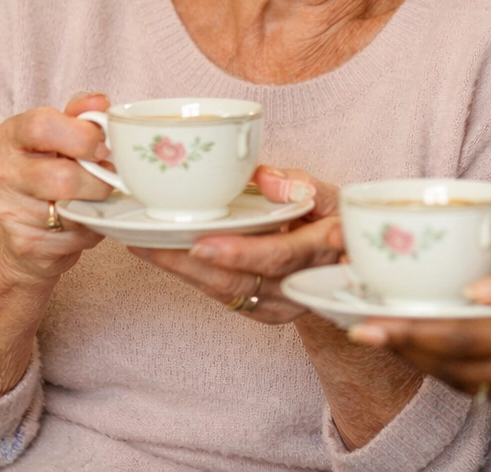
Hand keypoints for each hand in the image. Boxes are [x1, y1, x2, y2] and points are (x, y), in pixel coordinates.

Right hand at [0, 94, 112, 285]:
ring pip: (71, 211)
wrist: (28, 222)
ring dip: (97, 206)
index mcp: (12, 135)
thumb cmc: (51, 167)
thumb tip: (99, 101)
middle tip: (109, 178)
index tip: (103, 147)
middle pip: (61, 177)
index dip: (83, 136)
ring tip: (97, 198)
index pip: (42, 126)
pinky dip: (92, 228)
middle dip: (98, 180)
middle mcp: (1, 172)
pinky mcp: (24, 243)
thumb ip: (81, 114)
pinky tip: (86, 219)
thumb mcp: (63, 134)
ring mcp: (8, 211)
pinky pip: (74, 236)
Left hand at [129, 165, 343, 323]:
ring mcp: (282, 304)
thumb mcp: (328, 194)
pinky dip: (192, 277)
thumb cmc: (331, 220)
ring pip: (226, 292)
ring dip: (183, 271)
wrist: (344, 266)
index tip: (203, 245)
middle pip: (242, 280)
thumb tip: (262, 176)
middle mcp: (300, 285)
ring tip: (146, 245)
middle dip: (194, 265)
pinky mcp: (265, 312)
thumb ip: (298, 184)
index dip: (242, 253)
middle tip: (154, 244)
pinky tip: (164, 258)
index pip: (280, 255)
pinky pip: (224, 296)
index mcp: (321, 250)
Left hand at [348, 228, 490, 424]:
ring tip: (388, 337)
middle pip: (452, 364)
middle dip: (402, 348)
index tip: (369, 325)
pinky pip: (485, 388)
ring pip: (463, 379)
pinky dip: (453, 371)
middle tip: (359, 330)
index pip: (463, 335)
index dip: (411, 332)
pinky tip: (439, 353)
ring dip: (422, 360)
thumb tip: (478, 285)